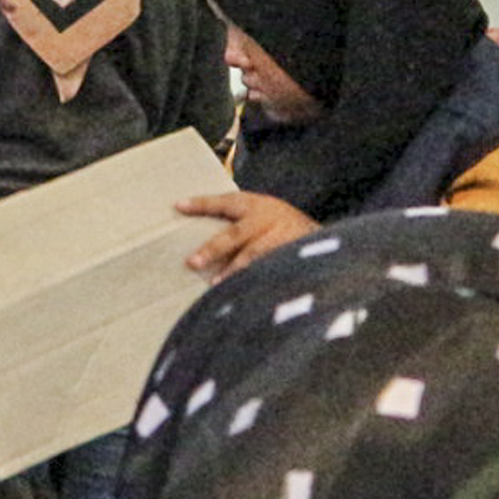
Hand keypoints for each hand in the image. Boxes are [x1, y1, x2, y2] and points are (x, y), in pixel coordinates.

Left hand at [178, 188, 320, 278]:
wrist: (318, 235)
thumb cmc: (276, 223)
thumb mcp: (258, 211)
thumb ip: (233, 220)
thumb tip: (189, 222)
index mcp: (253, 206)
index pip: (224, 202)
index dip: (202, 204)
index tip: (179, 206)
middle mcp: (264, 221)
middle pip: (235, 235)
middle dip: (213, 249)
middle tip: (193, 262)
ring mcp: (277, 240)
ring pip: (253, 256)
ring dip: (234, 272)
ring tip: (215, 285)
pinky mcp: (288, 258)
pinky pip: (270, 272)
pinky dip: (256, 283)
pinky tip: (241, 296)